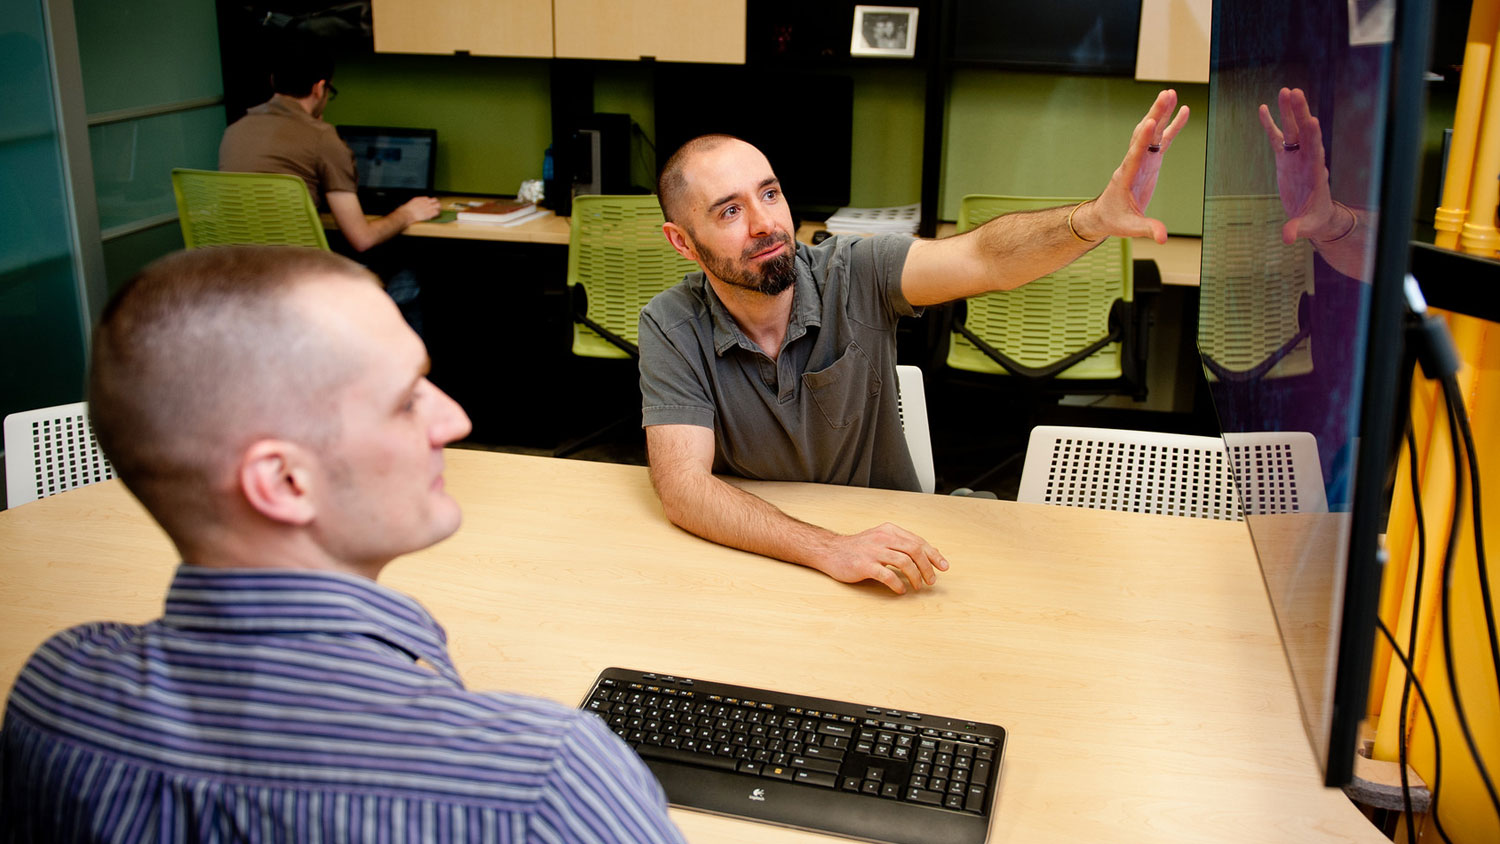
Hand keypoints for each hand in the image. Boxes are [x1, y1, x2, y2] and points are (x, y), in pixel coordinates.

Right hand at [399, 195, 442, 223]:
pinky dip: (437, 213)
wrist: (408, 213)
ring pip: (438, 205)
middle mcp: (426, 202)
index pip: (429, 198)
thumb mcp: (413, 202)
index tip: (429, 205)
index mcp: (422, 199)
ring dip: (438, 207)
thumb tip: (420, 203)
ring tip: (437, 210)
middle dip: (436, 203)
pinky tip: (435, 214)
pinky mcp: (430, 213)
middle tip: (436, 206)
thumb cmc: (407, 209)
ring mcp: (429, 207)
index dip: (429, 202)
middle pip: (435, 200)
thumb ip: (418, 201)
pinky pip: (437, 212)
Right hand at [815, 522, 948, 594]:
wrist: (831, 551)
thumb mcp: (882, 539)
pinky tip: (900, 590)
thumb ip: (902, 545)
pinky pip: (887, 575)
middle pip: (914, 550)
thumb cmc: (859, 548)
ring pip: (904, 562)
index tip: (943, 566)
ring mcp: (873, 551)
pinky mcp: (864, 565)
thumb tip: (929, 554)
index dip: (934, 555)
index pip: (918, 541)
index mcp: (890, 530)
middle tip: (931, 580)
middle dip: (927, 567)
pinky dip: (897, 584)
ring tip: (917, 586)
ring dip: (915, 576)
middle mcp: (883, 538)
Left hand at [1081, 89, 1190, 243]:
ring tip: (1171, 92)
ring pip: (1153, 132)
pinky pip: (1162, 140)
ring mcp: (1142, 159)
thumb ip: (1147, 230)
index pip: (1136, 154)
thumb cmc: (1114, 220)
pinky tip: (1184, 110)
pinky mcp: (1150, 161)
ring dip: (1162, 112)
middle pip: (1145, 134)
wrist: (1105, 215)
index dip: (1143, 138)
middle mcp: (1134, 162)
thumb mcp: (1130, 228)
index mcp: (1127, 176)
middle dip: (1155, 114)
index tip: (1151, 120)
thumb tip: (1163, 238)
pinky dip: (1172, 125)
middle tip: (1166, 94)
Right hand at [1258, 87, 1342, 243]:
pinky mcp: (1285, 158)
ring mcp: (1296, 156)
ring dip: (1289, 111)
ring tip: (1286, 90)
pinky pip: (1277, 137)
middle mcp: (1307, 159)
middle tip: (1295, 93)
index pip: (1315, 150)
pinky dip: (1270, 123)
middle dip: (1300, 113)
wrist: (1314, 215)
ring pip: (1293, 129)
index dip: (1314, 137)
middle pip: (1305, 132)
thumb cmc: (1314, 219)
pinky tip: (1263, 108)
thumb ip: (1297, 229)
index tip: (1311, 120)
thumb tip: (1288, 238)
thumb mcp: (1306, 225)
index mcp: (1315, 172)